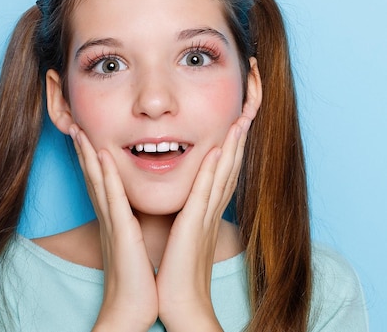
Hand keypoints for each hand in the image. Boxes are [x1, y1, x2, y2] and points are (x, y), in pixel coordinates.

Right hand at [69, 125, 157, 331]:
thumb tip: (132, 217)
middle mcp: (108, 217)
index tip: (87, 135)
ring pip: (98, 180)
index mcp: (114, 220)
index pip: (101, 182)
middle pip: (93, 176)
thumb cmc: (136, 281)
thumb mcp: (132, 247)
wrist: (130, 311)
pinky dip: (107, 174)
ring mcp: (112, 222)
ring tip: (80, 130)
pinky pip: (113, 197)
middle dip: (84, 149)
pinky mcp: (121, 231)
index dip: (92, 158)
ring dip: (88, 154)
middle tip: (75, 124)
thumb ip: (129, 228)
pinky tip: (101, 155)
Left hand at [155, 117, 251, 331]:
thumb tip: (184, 212)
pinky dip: (212, 170)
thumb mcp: (183, 242)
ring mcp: (204, 219)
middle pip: (228, 171)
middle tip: (245, 115)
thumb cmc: (177, 277)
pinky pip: (204, 192)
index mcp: (205, 217)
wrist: (182, 306)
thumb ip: (186, 223)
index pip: (220, 178)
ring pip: (221, 176)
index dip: (230, 152)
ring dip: (231, 147)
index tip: (234, 129)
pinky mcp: (194, 226)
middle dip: (237, 143)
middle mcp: (210, 214)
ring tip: (239, 121)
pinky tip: (217, 150)